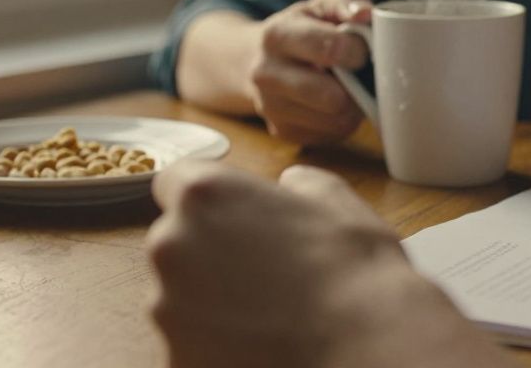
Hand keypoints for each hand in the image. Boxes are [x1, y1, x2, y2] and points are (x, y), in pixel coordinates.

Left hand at [147, 161, 507, 367]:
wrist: (362, 347)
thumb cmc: (354, 272)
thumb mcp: (336, 200)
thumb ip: (298, 183)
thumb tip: (290, 187)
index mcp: (205, 195)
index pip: (174, 180)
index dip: (207, 198)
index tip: (231, 212)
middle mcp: (172, 246)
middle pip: (176, 240)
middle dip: (210, 250)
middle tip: (264, 266)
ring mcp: (167, 308)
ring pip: (179, 294)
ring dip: (211, 297)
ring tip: (268, 310)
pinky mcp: (176, 356)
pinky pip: (190, 339)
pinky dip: (216, 339)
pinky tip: (262, 339)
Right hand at [246, 0, 372, 143]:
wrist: (260, 58)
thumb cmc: (304, 27)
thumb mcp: (323, 3)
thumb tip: (364, 13)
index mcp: (277, 35)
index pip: (331, 49)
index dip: (359, 51)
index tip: (364, 49)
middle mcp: (266, 75)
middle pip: (332, 98)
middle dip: (357, 86)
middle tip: (359, 73)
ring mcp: (271, 108)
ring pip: (336, 121)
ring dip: (354, 106)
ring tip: (349, 86)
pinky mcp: (282, 131)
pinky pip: (332, 135)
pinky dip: (343, 120)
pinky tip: (336, 102)